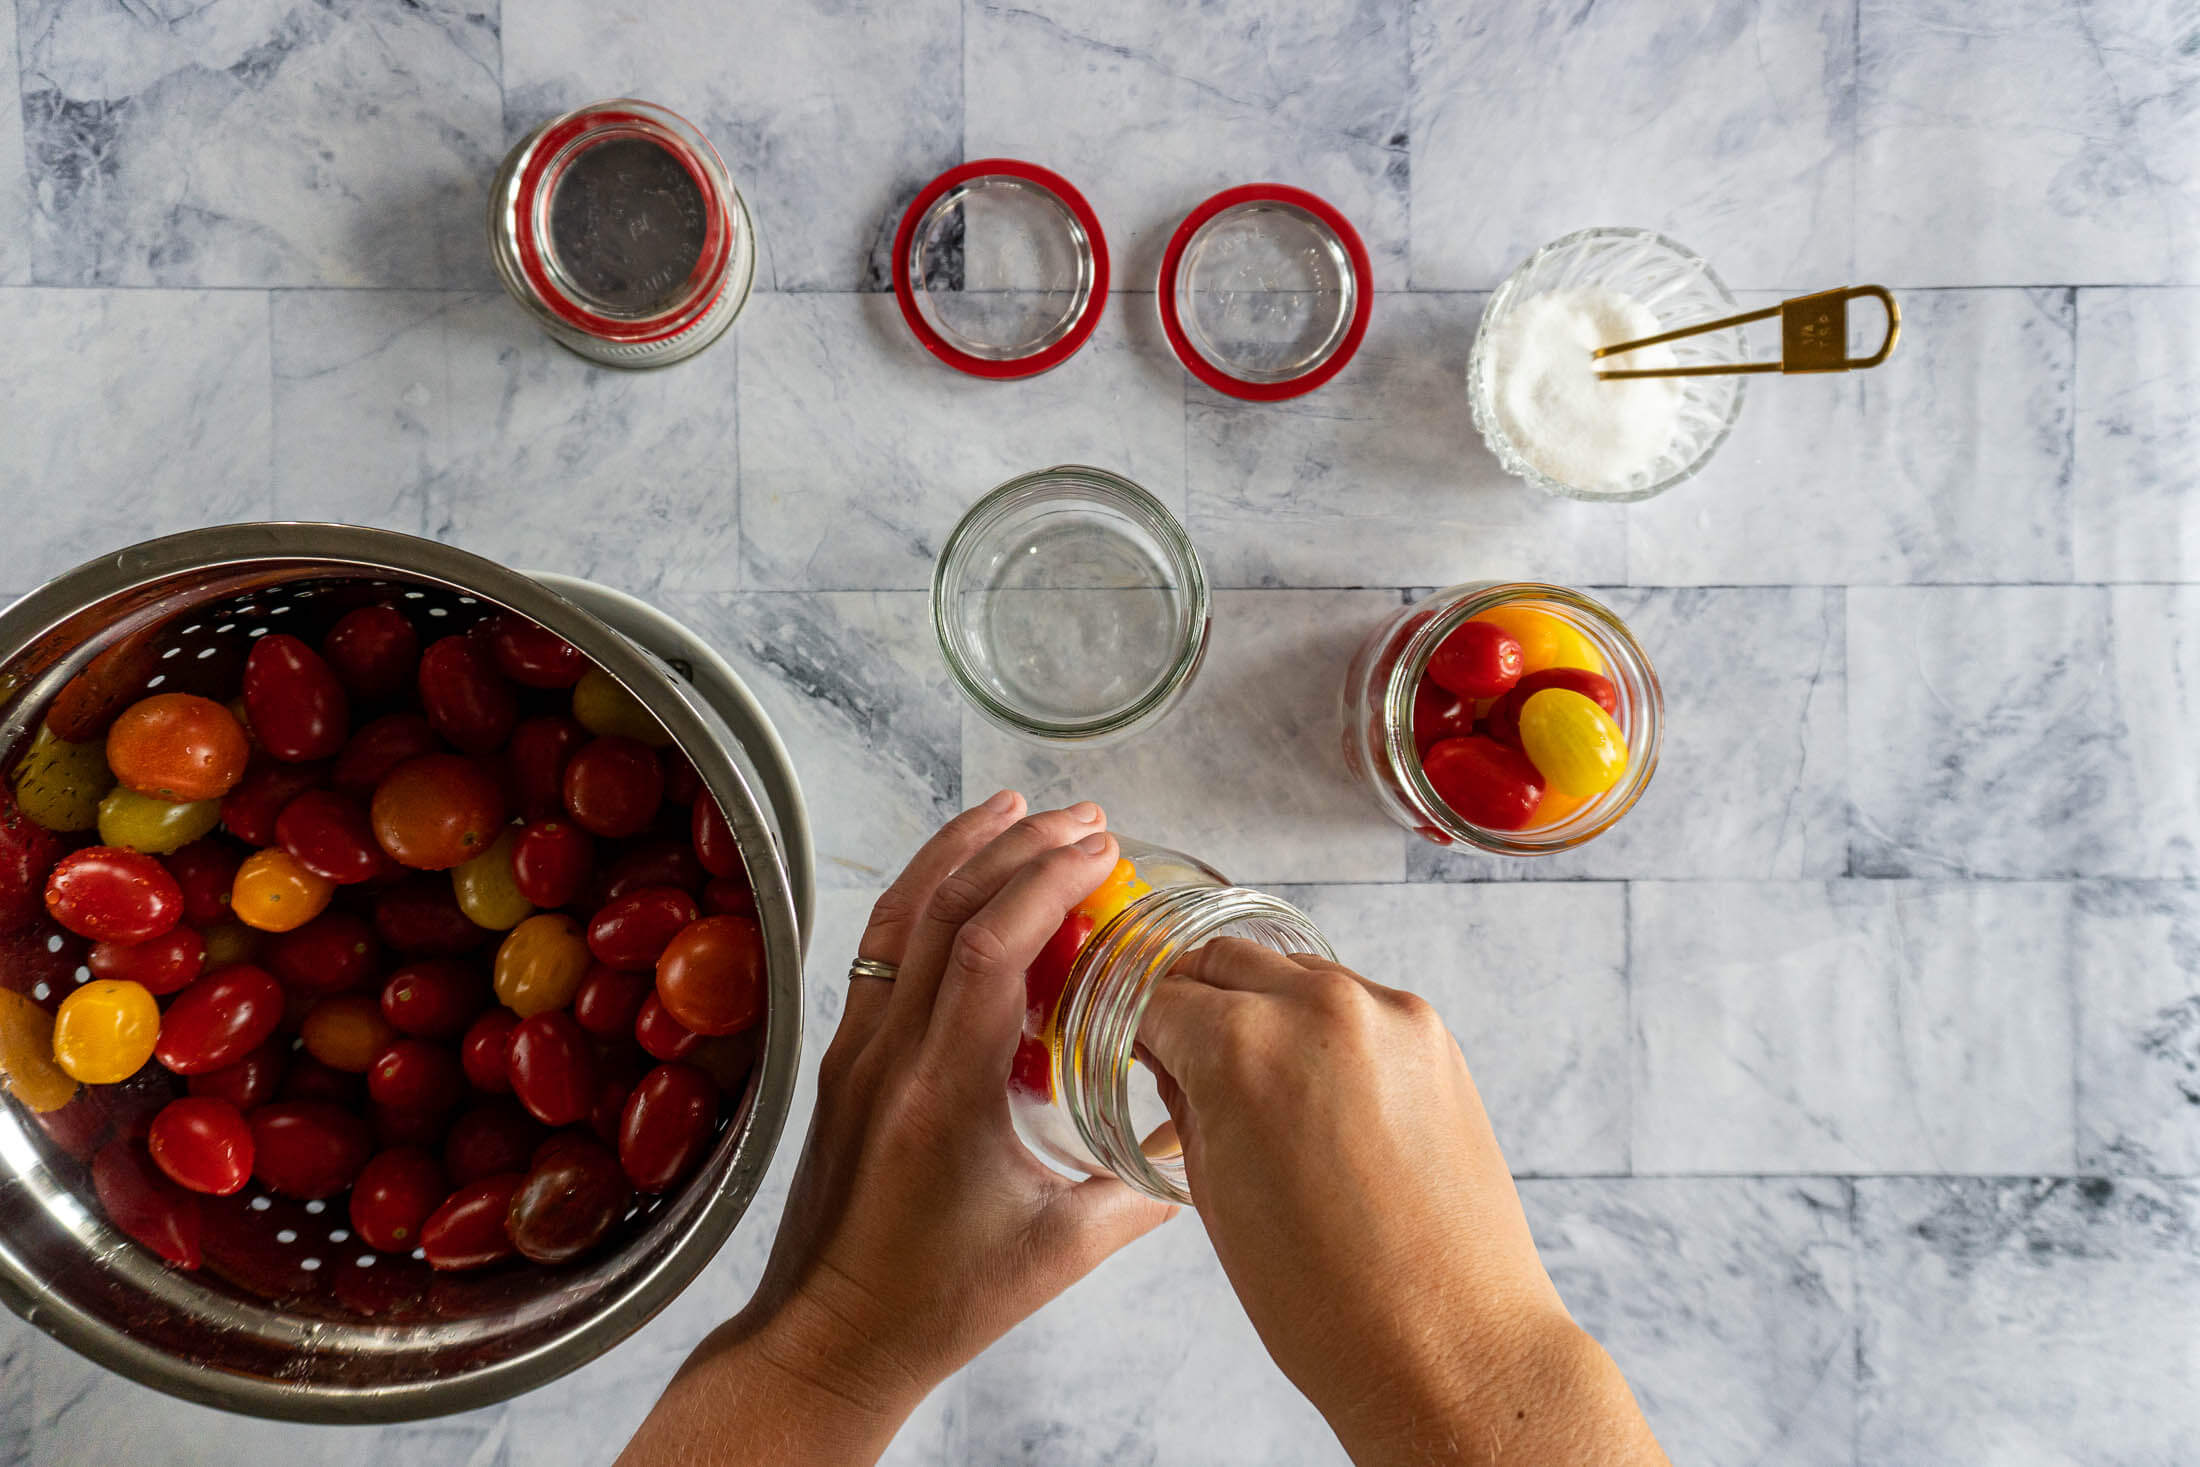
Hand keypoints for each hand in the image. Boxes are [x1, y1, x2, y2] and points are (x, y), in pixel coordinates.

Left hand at [620, 793, 1173, 1466]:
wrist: (830, 1337)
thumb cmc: (936, 1303)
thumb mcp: (1060, 1252)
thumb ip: (1142, 1191)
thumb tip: (1203, 1136)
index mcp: (942, 1092)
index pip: (988, 948)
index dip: (1046, 881)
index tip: (1102, 847)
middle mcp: (889, 1055)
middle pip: (943, 909)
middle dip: (1017, 847)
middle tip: (1083, 818)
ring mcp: (858, 1051)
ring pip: (899, 917)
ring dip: (959, 852)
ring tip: (1015, 809)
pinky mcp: (845, 1060)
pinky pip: (882, 951)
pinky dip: (925, 898)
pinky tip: (959, 881)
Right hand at [1140, 941, 1666, 1466]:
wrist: (1448, 1343)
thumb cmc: (1325, 1297)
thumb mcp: (1214, 1194)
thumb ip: (1184, 1100)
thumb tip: (1169, 1053)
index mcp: (1243, 1048)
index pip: (1154, 997)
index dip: (1125, 1021)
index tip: (1120, 1038)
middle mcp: (1318, 1008)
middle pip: (1221, 960)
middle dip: (1186, 996)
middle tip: (1171, 1043)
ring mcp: (1387, 1015)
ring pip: (1291, 970)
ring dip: (1255, 1001)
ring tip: (1244, 1069)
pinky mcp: (1433, 1036)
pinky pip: (1353, 1001)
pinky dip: (1318, 1025)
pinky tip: (1309, 1085)